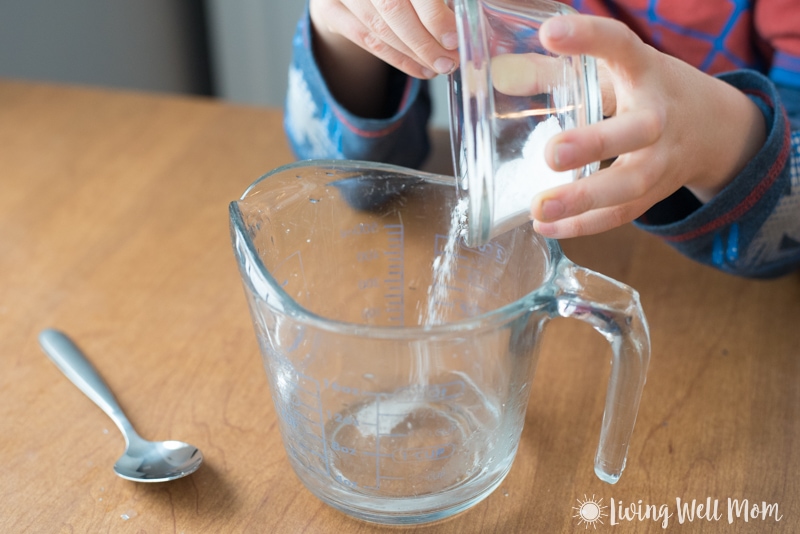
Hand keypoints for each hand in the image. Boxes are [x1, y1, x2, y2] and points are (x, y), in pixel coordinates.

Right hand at [309, 0, 459, 79]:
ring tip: (439, 67)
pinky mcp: (330, 8)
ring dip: (414, 54)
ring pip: (380, 28)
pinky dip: (398, 59)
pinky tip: (421, 69)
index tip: (453, 37)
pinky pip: (367, 40)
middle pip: (393, 8)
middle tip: (449, 60)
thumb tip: (465, 15)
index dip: (433, 15)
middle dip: (425, 40)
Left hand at [527, 15, 765, 237]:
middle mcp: (658, 115)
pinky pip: (621, 214)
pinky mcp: (655, 193)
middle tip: (552, 153)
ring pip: (629, 183)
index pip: (621, 47)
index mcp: (645, 71)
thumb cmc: (647, 92)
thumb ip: (556, 73)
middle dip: (595, 143)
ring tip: (540, 208)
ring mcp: (662, 159)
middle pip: (635, 131)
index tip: (552, 32)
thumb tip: (499, 75)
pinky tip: (546, 228)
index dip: (589, 38)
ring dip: (585, 199)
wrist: (714, 129)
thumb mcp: (612, 72)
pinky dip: (584, 225)